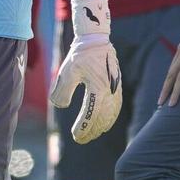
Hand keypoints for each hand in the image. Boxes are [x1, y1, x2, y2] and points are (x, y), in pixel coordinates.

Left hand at [48, 0, 120, 143]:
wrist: (95, 40)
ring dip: (101, 127)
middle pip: (102, 119)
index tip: (75, 136)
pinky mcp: (117, 87)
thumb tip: (62, 106)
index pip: (91, 115)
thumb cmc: (80, 55)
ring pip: (111, 115)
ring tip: (91, 134)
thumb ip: (62, 91)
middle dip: (91, 131)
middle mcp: (110, 91)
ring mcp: (116, 89)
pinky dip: (110, 118)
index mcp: (98, 89)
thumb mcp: (67, 72)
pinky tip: (104, 123)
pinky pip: (116, 107)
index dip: (83, 128)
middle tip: (80, 139)